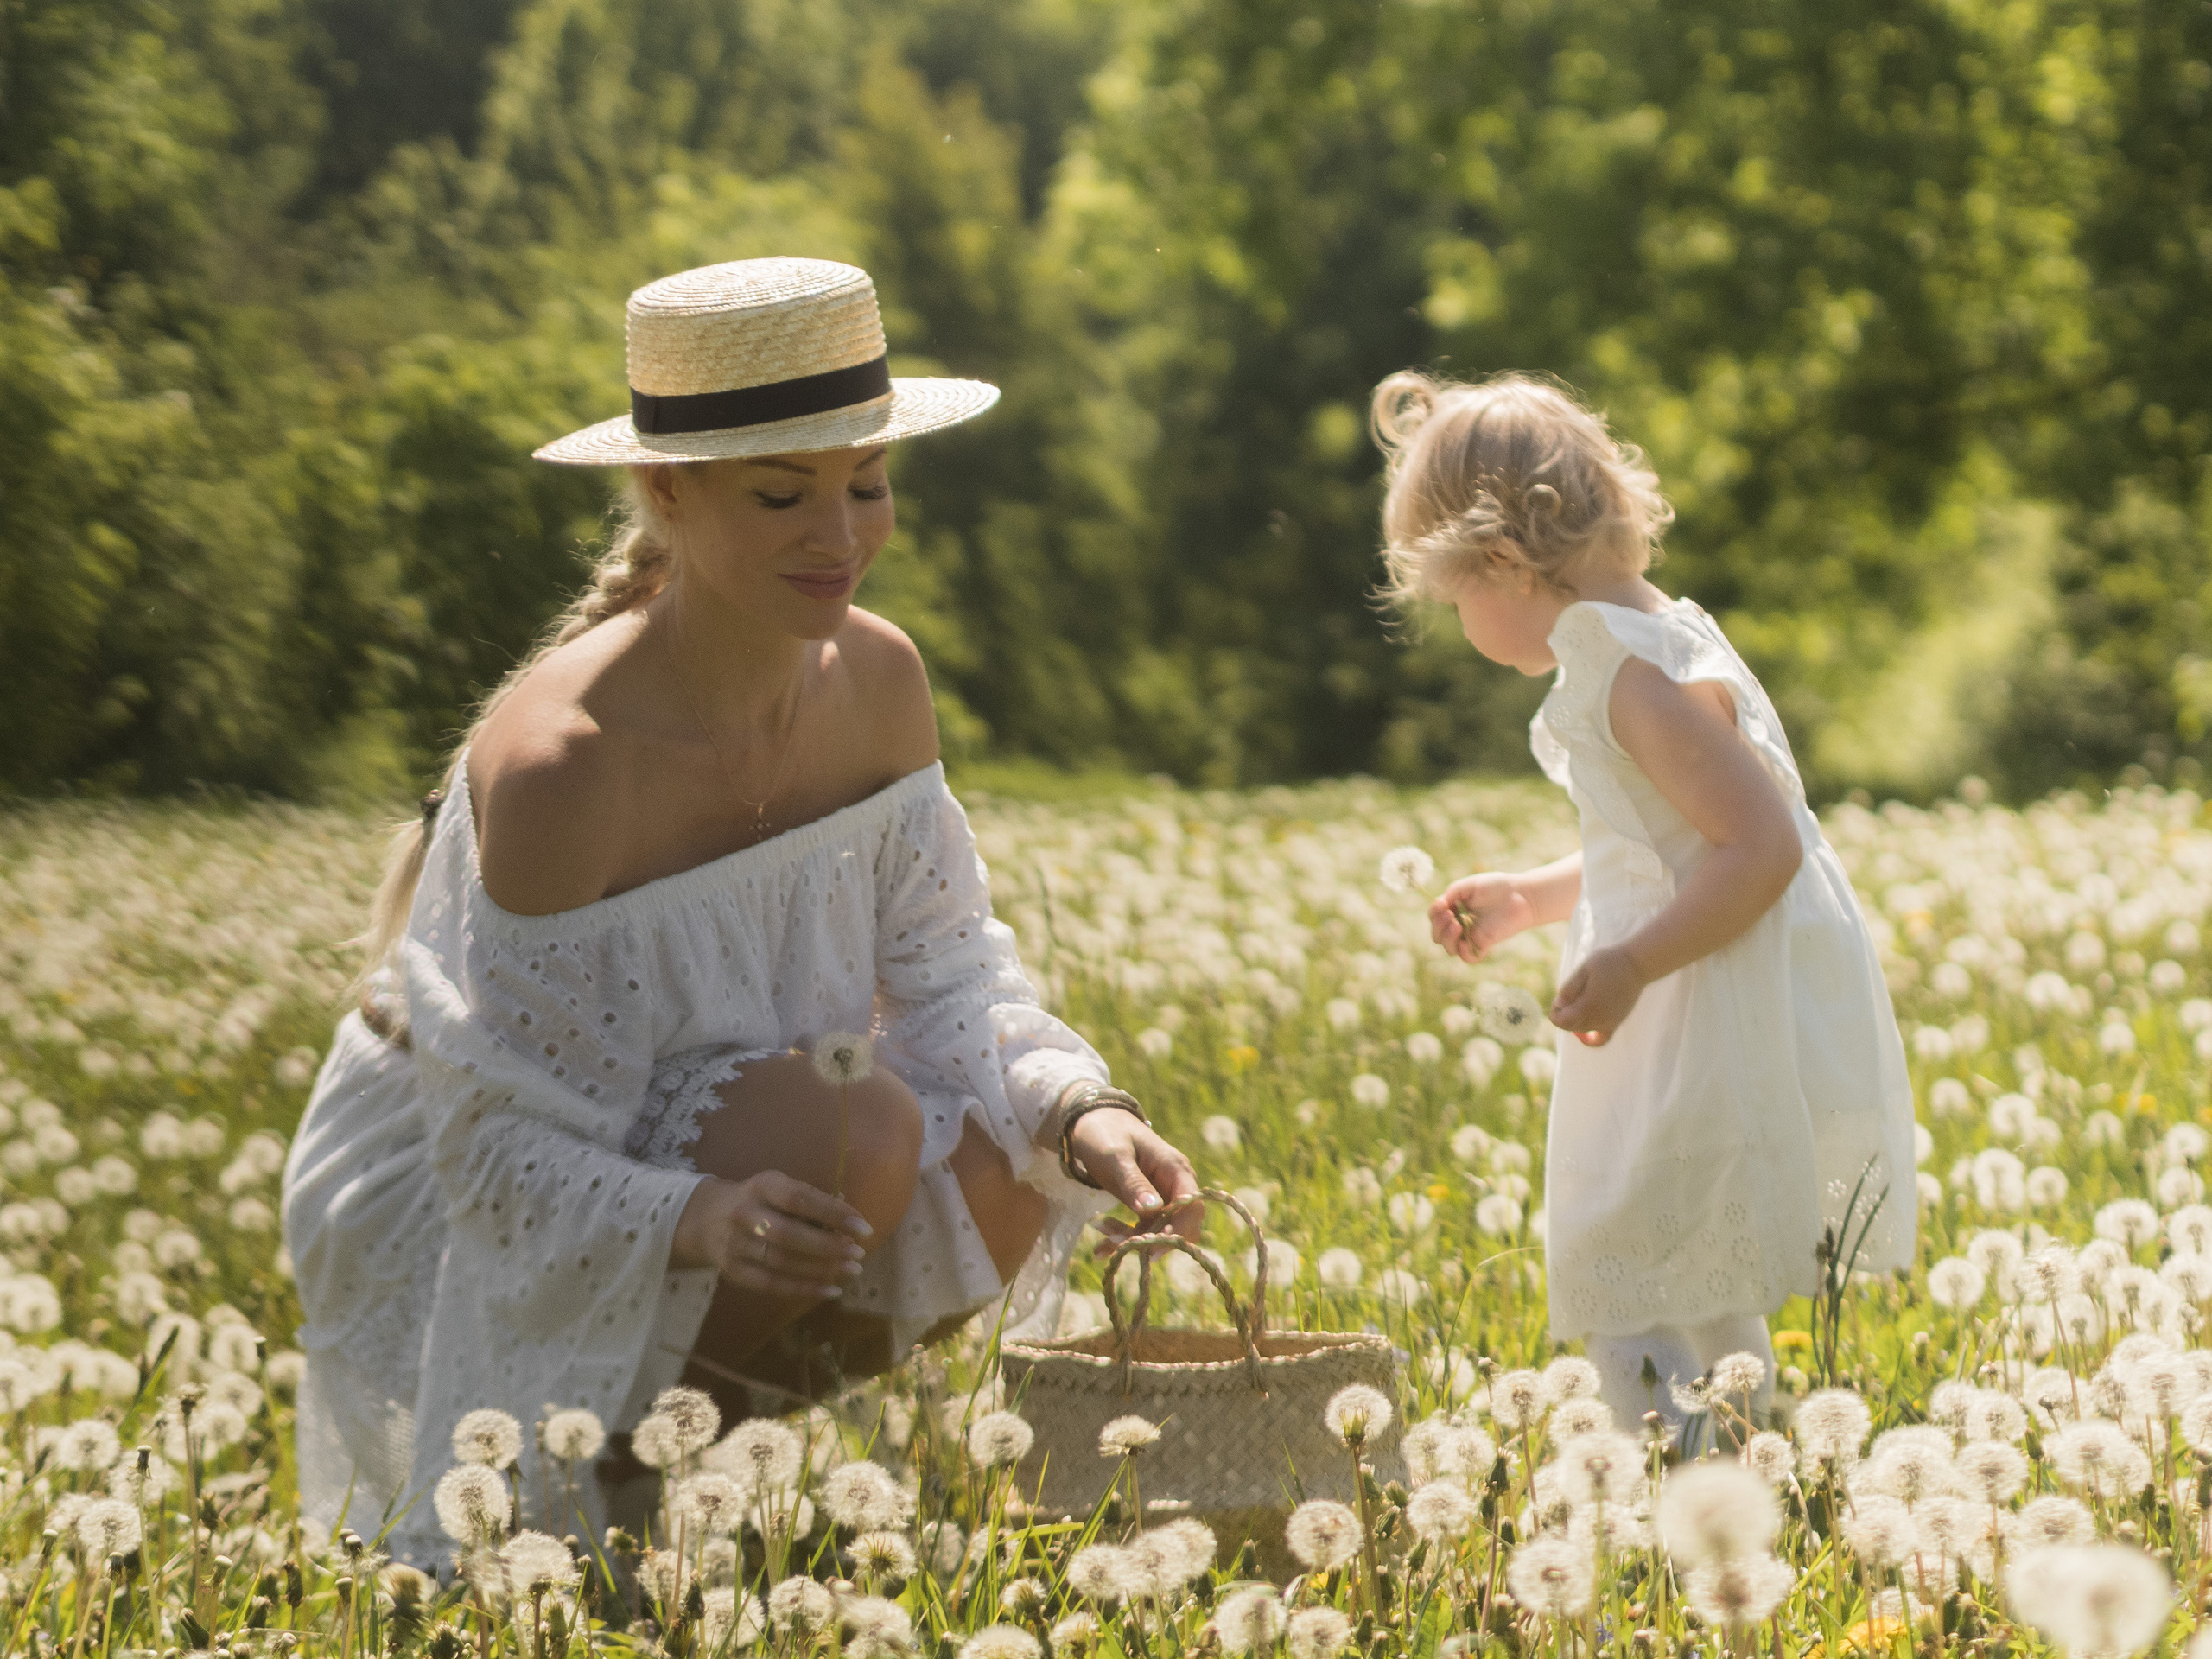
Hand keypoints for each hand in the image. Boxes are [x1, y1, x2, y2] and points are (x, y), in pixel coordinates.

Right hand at [670, 1172, 872, 1299]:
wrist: (705, 1219)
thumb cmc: (759, 1201)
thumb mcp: (778, 1188)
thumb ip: (810, 1201)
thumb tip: (850, 1220)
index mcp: (762, 1186)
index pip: (800, 1199)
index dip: (833, 1213)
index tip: (863, 1227)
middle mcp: (745, 1214)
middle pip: (789, 1234)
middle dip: (828, 1246)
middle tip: (858, 1254)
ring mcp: (736, 1244)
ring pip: (781, 1261)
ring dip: (821, 1269)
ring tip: (851, 1270)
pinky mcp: (733, 1271)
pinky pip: (771, 1284)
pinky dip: (803, 1289)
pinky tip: (830, 1290)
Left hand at [1066, 1110, 1202, 1252]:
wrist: (1090, 1123)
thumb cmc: (1105, 1134)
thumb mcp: (1116, 1157)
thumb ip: (1134, 1183)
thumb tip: (1154, 1210)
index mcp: (1175, 1168)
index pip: (1192, 1205)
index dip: (1178, 1230)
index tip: (1152, 1249)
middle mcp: (1175, 1184)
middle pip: (1180, 1225)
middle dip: (1152, 1240)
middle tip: (1119, 1246)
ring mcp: (1162, 1195)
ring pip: (1159, 1232)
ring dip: (1133, 1242)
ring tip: (1102, 1244)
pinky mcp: (1148, 1205)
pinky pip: (1144, 1229)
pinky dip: (1124, 1238)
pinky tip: (1101, 1246)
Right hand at [1432, 873, 1535, 962]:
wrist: (1521, 894)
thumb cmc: (1497, 886)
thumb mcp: (1469, 885)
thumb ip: (1452, 893)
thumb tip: (1441, 906)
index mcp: (1455, 910)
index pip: (1435, 918)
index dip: (1434, 913)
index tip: (1443, 903)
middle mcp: (1461, 925)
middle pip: (1438, 936)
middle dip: (1439, 927)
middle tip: (1450, 915)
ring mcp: (1472, 935)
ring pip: (1450, 948)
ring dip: (1447, 938)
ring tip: (1456, 925)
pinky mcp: (1485, 943)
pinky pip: (1469, 957)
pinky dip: (1464, 953)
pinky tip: (1464, 942)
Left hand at [1549, 945, 1646, 1045]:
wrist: (1637, 964)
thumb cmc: (1609, 962)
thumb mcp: (1584, 968)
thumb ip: (1570, 988)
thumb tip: (1558, 1004)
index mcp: (1588, 1005)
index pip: (1561, 1021)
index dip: (1555, 1012)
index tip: (1559, 998)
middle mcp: (1599, 1018)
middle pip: (1570, 1026)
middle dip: (1563, 1015)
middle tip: (1569, 996)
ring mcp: (1609, 1022)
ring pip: (1583, 1031)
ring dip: (1574, 1021)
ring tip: (1579, 1001)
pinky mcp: (1617, 1022)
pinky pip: (1600, 1039)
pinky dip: (1589, 1038)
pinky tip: (1584, 1031)